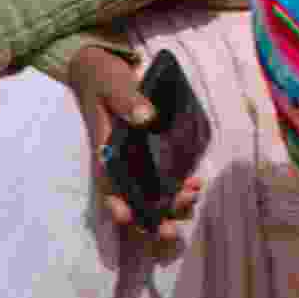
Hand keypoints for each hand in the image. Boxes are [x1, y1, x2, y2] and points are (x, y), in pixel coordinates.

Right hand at [69, 44, 203, 241]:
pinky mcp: (152, 155)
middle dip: (152, 218)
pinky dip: (180, 188)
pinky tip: (196, 183)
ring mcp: (137, 162)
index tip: (128, 217)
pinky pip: (166, 180)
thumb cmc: (103, 77)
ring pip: (152, 195)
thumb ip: (127, 99)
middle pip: (133, 200)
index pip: (107, 186)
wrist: (103, 69)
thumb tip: (146, 117)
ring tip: (192, 196)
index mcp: (104, 151)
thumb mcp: (112, 83)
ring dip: (171, 205)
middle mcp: (120, 163)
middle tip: (172, 228)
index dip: (116, 206)